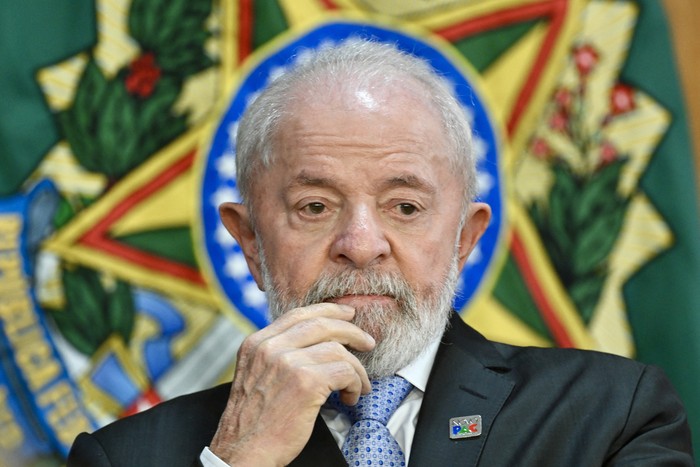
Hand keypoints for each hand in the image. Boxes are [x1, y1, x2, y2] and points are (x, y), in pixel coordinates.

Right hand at [209, 303, 374, 465]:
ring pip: (338, 350)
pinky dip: (354, 384)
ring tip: (358, 386)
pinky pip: (344, 372)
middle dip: (351, 332)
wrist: (242, 453)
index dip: (328, 312)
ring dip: (356, 369)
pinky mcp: (306, 382)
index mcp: (256, 343)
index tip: (347, 316)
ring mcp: (287, 362)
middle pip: (322, 325)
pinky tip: (350, 397)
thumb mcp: (255, 376)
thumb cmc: (253, 423)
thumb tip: (313, 345)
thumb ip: (276, 355)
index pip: (298, 314)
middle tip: (367, 342)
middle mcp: (270, 347)